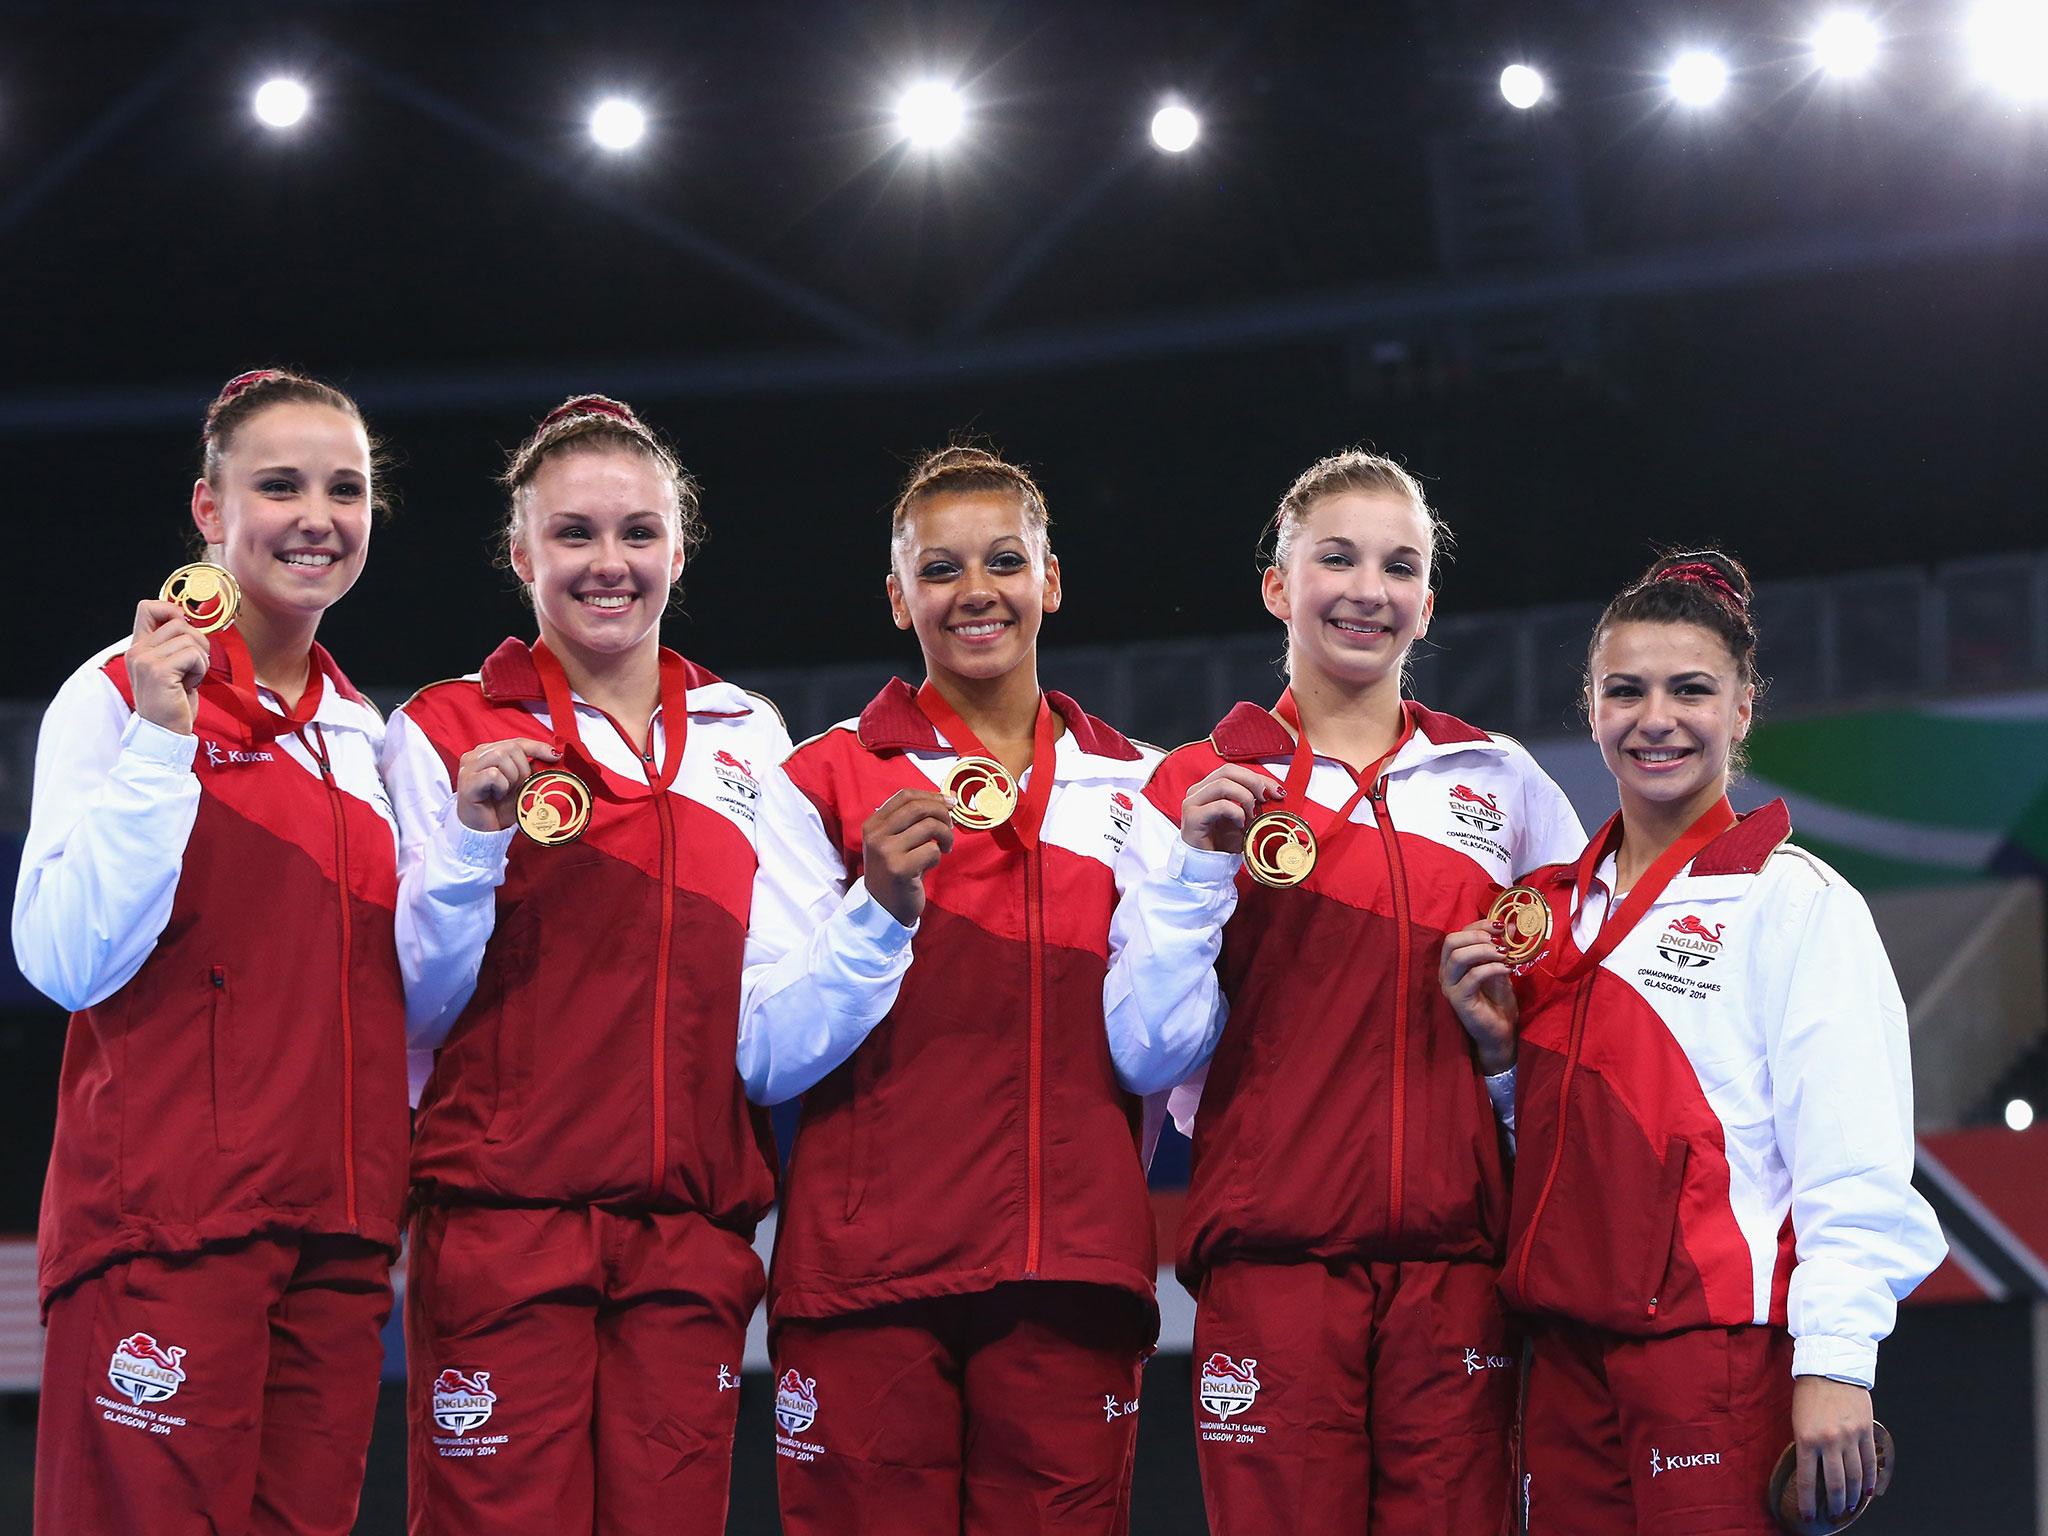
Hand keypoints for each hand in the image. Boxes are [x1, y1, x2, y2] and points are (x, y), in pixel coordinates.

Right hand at [127, 600, 210, 735]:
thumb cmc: (173, 701)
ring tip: (188, 678)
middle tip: (192, 666)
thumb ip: (174, 644)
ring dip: (200, 659)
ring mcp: (145, 660)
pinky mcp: (158, 671)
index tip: (186, 630)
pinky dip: (200, 670)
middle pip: (179, 622)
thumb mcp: (172, 667)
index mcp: (138, 646)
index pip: (147, 607)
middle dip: (198, 642)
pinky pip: (194, 655)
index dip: (172, 610)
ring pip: (190, 638)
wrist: (165, 732)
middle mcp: (137, 650)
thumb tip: (191, 617)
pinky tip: (188, 685)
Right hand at [454, 738, 559, 831]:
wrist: (485, 832)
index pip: (517, 742)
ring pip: (501, 757)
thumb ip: (532, 768)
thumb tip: (553, 755)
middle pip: (510, 747)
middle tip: (519, 787)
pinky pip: (493, 774)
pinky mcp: (467, 781)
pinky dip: (502, 786)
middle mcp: (475, 755)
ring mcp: (468, 767)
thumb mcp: (522, 784)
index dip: (537, 747)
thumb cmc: (501, 807)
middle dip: (523, 769)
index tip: (555, 756)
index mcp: (488, 752)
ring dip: (512, 777)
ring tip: (507, 792)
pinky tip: (497, 796)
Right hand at [862, 788, 954, 926]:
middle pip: (919, 808)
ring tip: (945, 848)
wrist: (883, 908)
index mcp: (873, 824)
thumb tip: (946, 799)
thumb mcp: (893, 841)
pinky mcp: (900, 869)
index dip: (932, 796)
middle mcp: (876, 835)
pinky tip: (930, 865)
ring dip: (945, 836)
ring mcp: (886, 852)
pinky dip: (938, 856)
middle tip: (950, 827)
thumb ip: (911, 820)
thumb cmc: (895, 870)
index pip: (905, 796)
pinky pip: (932, 850)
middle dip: (942, 814)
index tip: (949, 802)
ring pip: (929, 827)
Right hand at [1180, 765, 1281, 853]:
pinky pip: (1220, 805)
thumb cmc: (1224, 843)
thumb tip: (1277, 793)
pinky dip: (1236, 812)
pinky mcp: (1193, 817)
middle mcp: (1198, 791)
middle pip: (1228, 771)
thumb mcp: (1245, 818)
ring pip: (1223, 784)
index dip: (1258, 777)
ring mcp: (1193, 803)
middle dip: (1253, 782)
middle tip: (1266, 799)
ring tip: (1252, 815)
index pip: (1234, 771)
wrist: (1209, 867)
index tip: (1278, 791)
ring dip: (1245, 797)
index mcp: (1209, 787)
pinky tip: (1241, 824)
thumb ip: (1255, 802)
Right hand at [1440, 922, 1518, 1073]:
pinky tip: (1507, 969)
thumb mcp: (1500, 969)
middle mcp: (1446, 972)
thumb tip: (1510, 925)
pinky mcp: (1459, 1000)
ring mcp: (1450, 987)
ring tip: (1504, 954)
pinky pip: (1472, 977)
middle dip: (1478, 935)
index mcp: (1453, 963)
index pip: (1458, 934)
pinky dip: (1491, 968)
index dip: (1480, 926)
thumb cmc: (1498, 1002)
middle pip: (1451, 941)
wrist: (1501, 1032)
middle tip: (1500, 941)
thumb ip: (1500, 949)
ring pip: (1458, 957)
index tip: (1502, 926)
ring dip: (1484, 950)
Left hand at [1791, 1376, 1875, 1523]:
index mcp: (1805, 1439)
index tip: (1809, 1517)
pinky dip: (1870, 1480)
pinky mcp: (1865, 1431)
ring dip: (1852, 1496)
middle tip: (1833, 1515)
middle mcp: (1828, 1441)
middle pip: (1834, 1484)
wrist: (1830, 1368)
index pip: (1807, 1481)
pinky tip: (1867, 1492)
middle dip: (1834, 1504)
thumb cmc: (1809, 1394)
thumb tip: (1812, 1473)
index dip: (1808, 1503)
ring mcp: (1849, 1437)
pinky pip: (1870, 1462)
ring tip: (1849, 1508)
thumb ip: (1806, 1446)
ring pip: (1854, 1477)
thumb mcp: (1798, 1421)